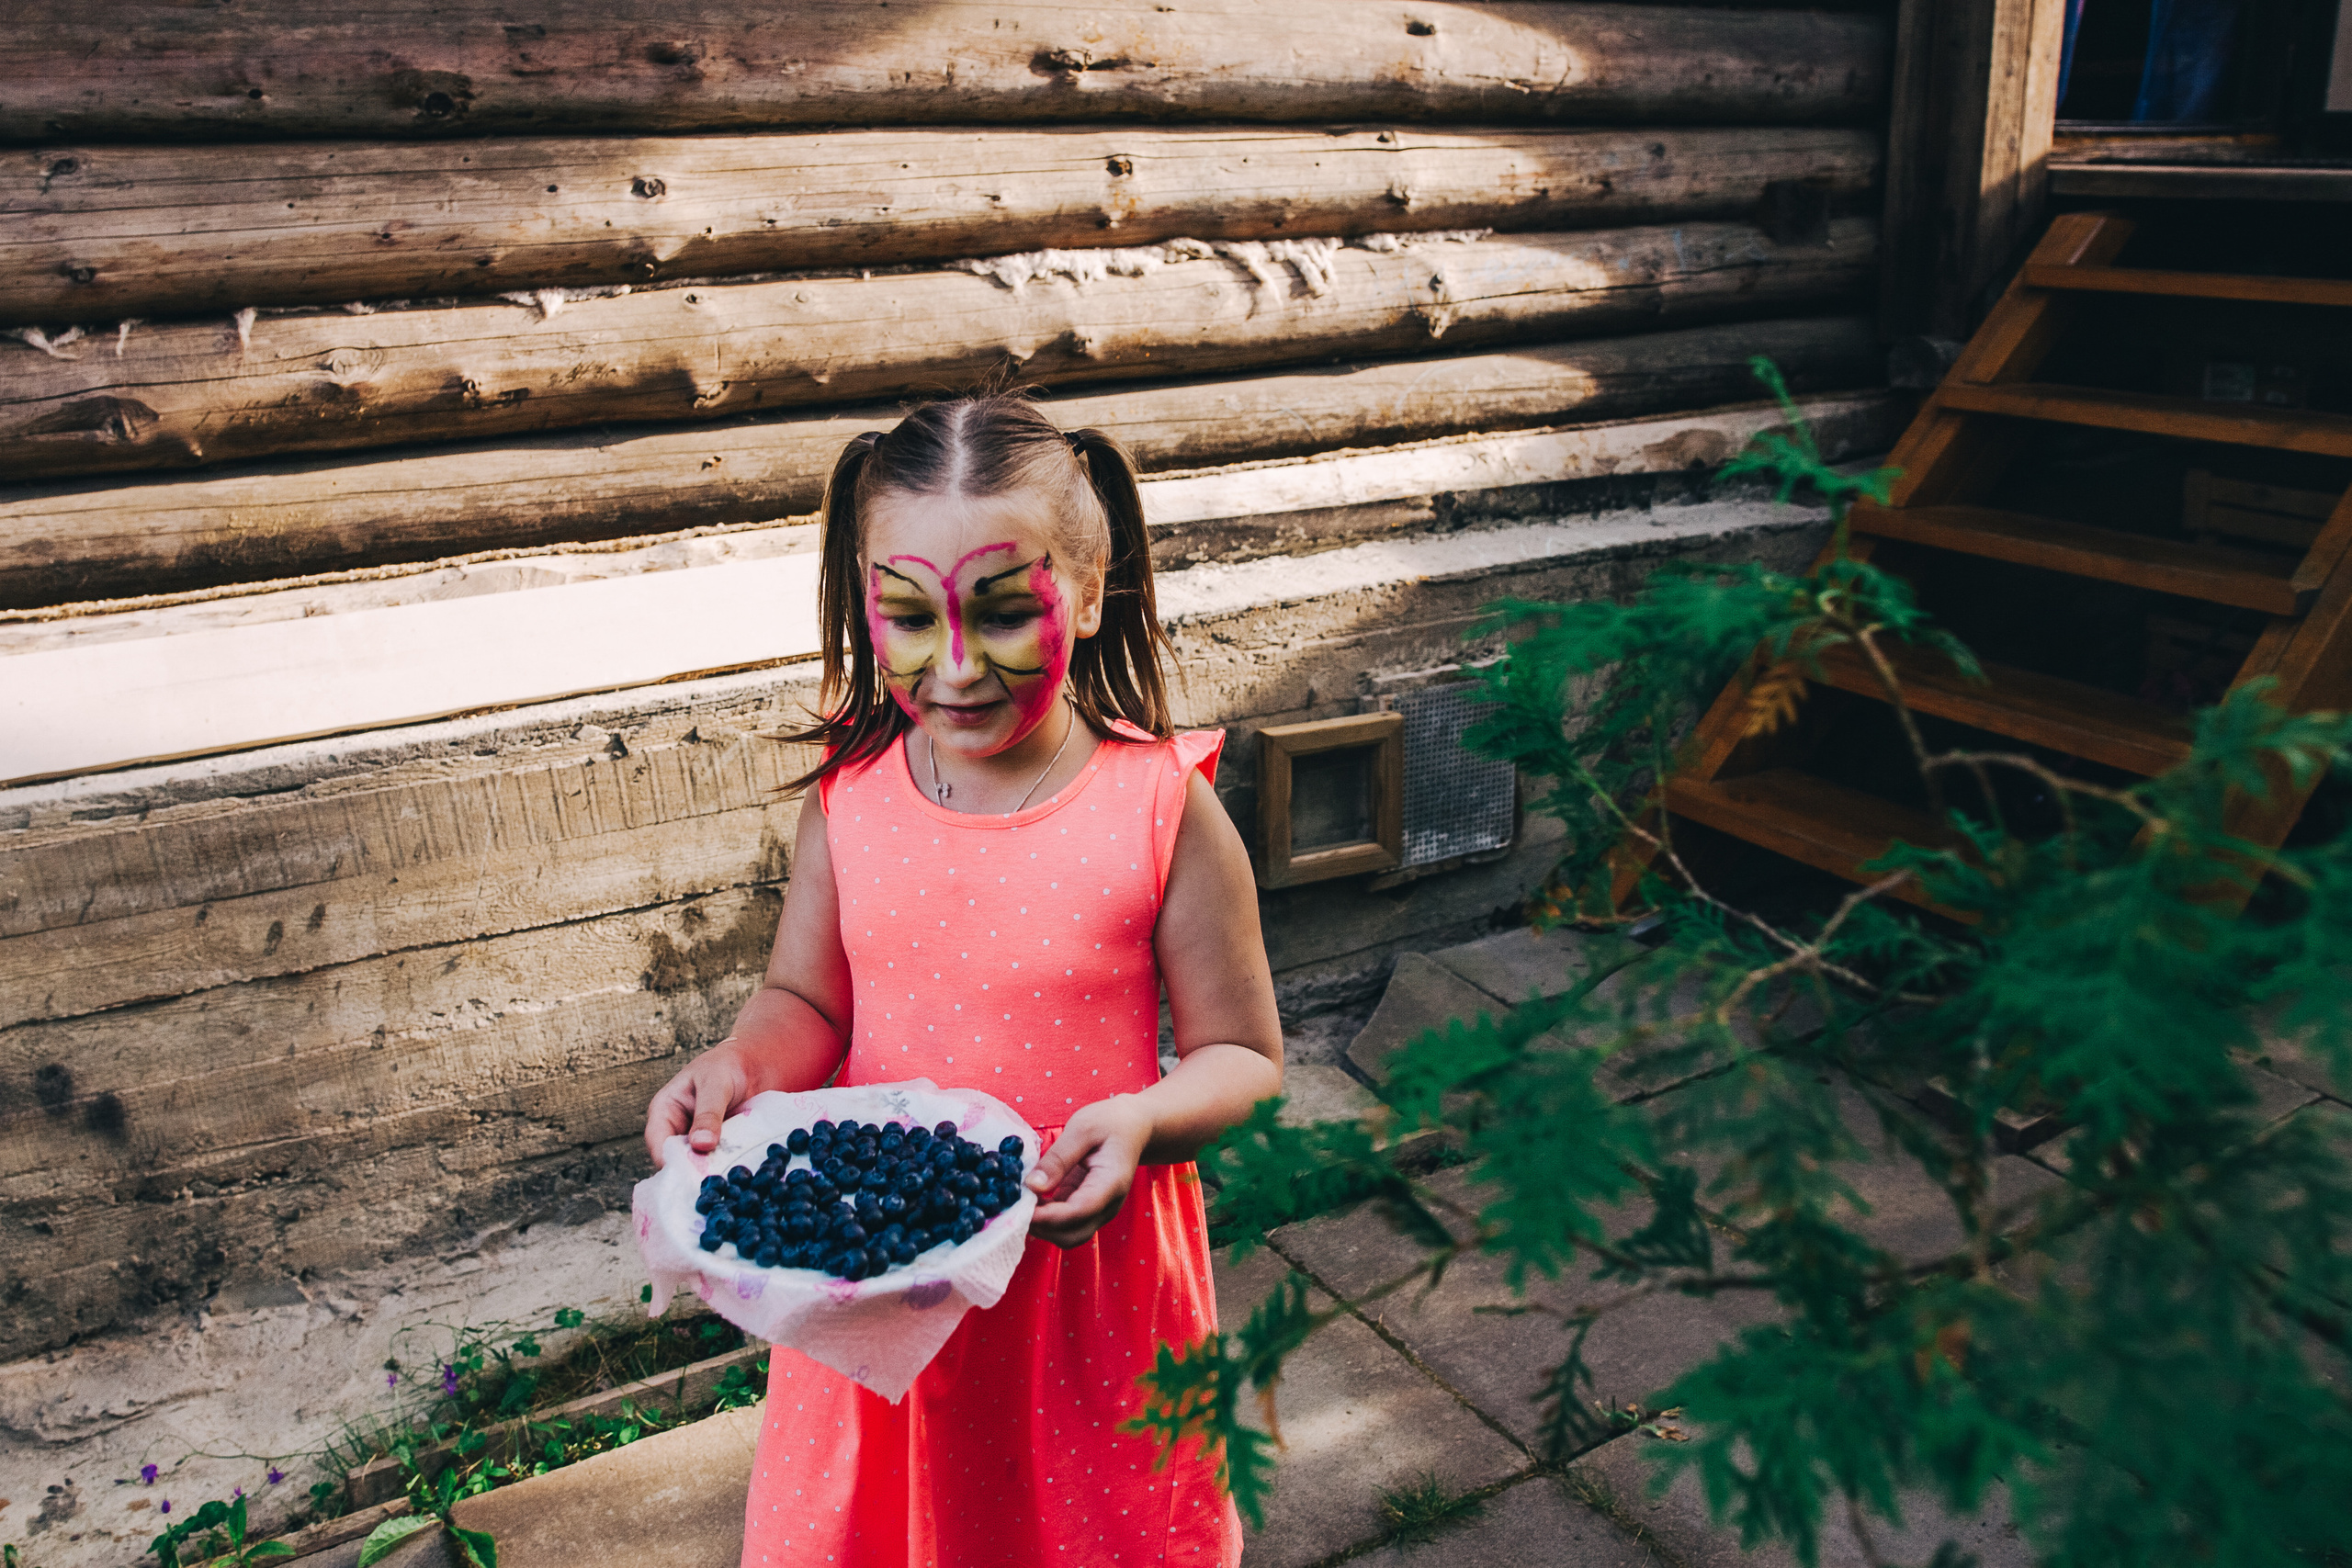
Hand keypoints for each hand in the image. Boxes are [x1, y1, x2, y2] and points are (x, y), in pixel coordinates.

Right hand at [642, 1039, 766, 1166]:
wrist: (751, 1066)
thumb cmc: (725, 1067)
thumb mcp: (715, 1084)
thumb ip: (708, 1113)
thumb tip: (701, 1144)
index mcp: (665, 1111)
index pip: (658, 1142)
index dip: (669, 1159)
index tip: (689, 1173)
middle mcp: (676, 1130)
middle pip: (675, 1160)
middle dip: (692, 1171)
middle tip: (711, 1180)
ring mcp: (696, 1142)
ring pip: (696, 1166)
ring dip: (710, 1172)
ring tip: (726, 1178)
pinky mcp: (716, 1149)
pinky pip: (715, 1164)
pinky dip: (724, 1168)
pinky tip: (736, 1173)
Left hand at [1025, 1095, 1153, 1247]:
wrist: (1134, 1127)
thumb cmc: (1111, 1123)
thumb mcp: (1082, 1128)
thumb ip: (1058, 1158)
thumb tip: (1032, 1185)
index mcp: (1110, 1184)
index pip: (1076, 1212)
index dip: (1045, 1216)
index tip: (1018, 1206)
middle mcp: (1107, 1206)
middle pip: (1071, 1235)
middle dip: (1040, 1226)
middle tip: (1013, 1205)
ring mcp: (1098, 1212)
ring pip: (1066, 1236)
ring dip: (1041, 1226)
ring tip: (1019, 1201)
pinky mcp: (1087, 1209)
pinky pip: (1064, 1225)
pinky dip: (1045, 1219)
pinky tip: (1029, 1199)